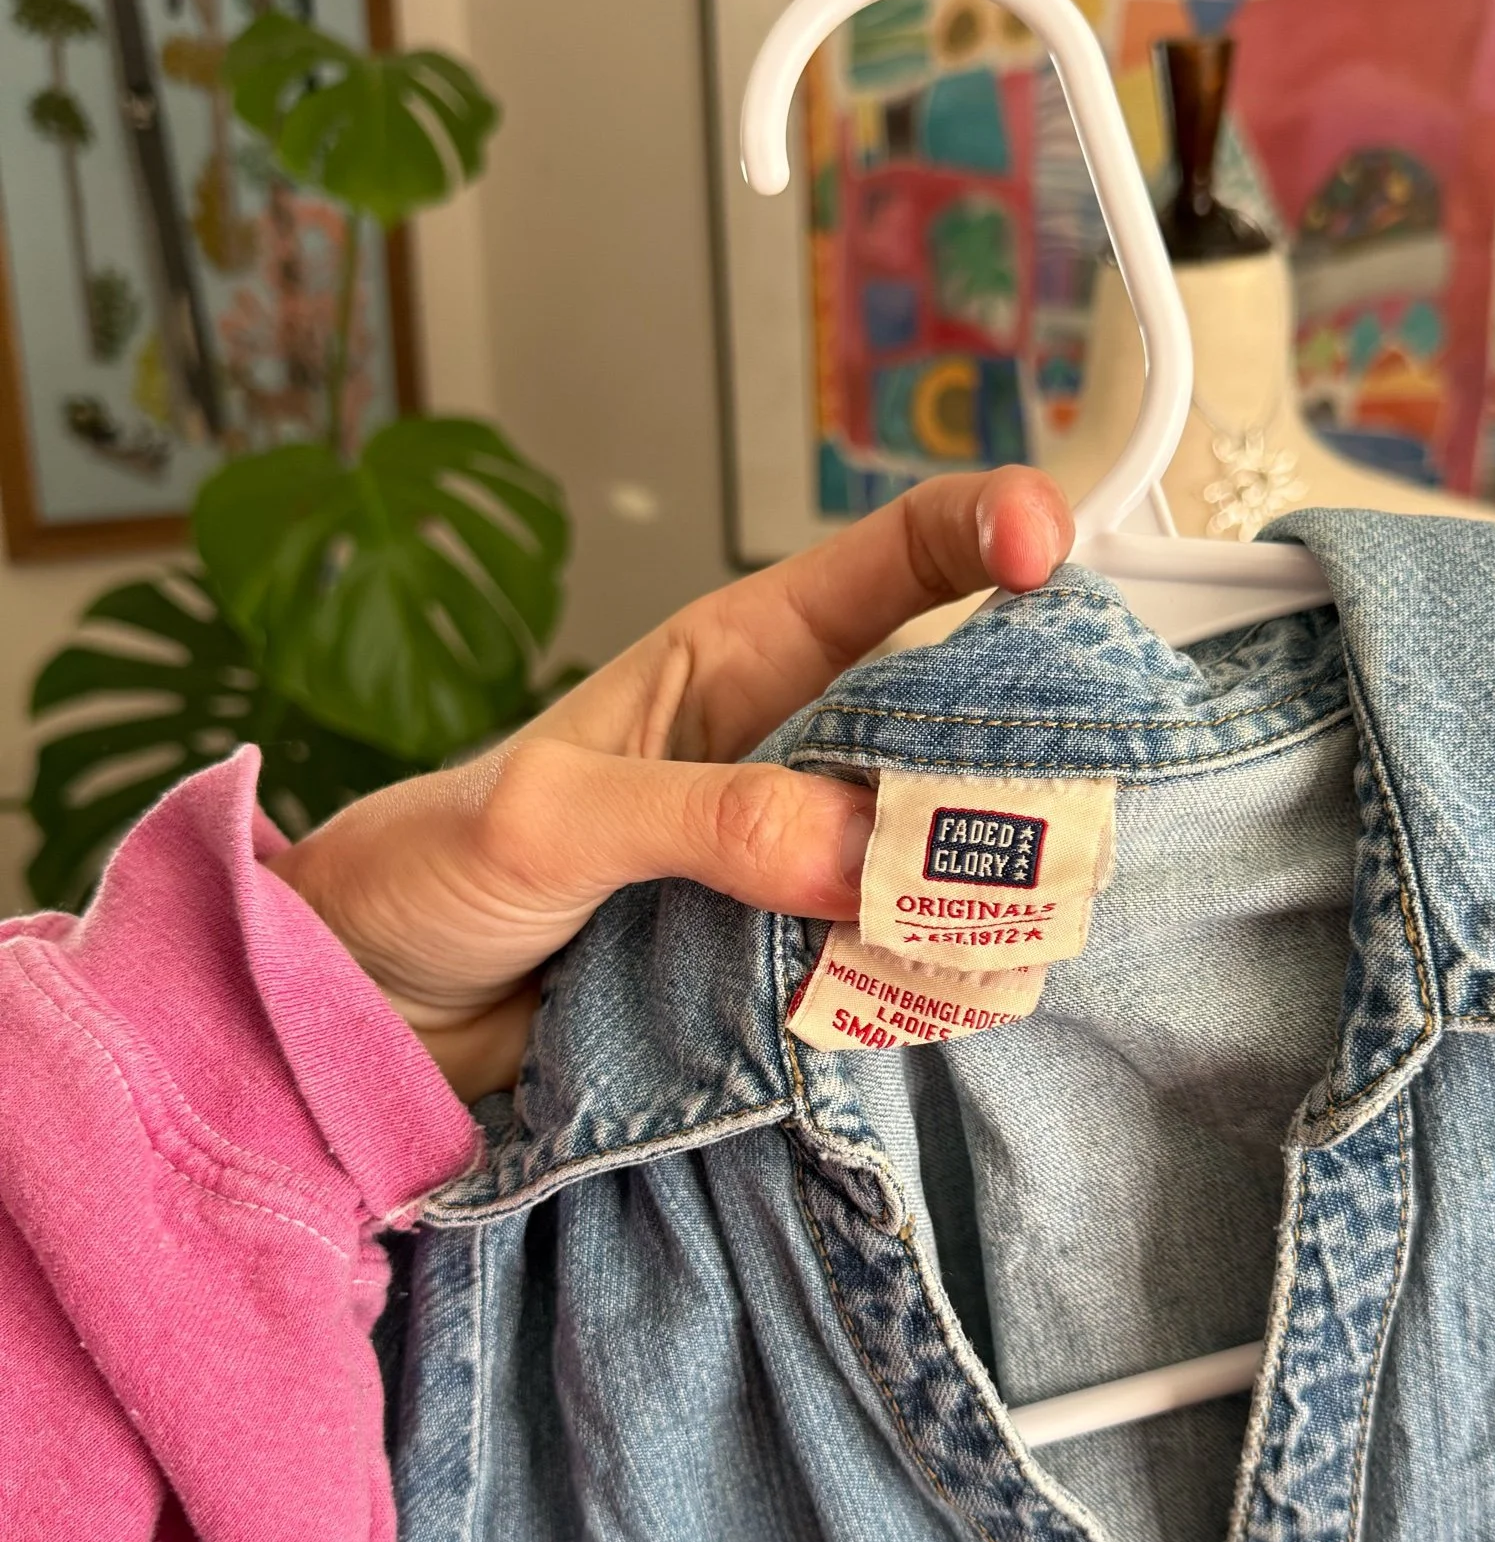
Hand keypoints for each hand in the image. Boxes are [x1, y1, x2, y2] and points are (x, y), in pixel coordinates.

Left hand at [268, 467, 1074, 1100]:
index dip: (981, 532)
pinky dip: (929, 978)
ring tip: (1017, 925)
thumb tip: (862, 850)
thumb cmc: (433, 866)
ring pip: (943, 851)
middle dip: (1029, 749)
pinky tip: (959, 995)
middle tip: (1073, 810)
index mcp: (743, 661)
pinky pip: (894, 962)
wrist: (375, 1010)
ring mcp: (805, 864)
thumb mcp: (549, 821)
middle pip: (960, 720)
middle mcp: (798, 751)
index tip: (1050, 549)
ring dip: (985, 884)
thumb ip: (699, 818)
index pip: (890, 565)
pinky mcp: (797, 967)